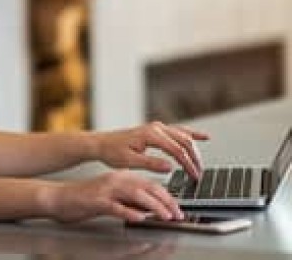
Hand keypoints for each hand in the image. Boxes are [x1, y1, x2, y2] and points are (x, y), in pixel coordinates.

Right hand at [47, 170, 183, 222]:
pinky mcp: (96, 200)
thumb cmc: (85, 199)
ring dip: (153, 206)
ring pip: (135, 194)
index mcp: (120, 177)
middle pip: (146, 187)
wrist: (59, 197)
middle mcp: (115, 180)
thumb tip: (152, 209)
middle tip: (178, 214)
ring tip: (165, 216)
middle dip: (166, 201)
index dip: (167, 197)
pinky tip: (138, 218)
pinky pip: (116, 206)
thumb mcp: (113, 198)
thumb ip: (131, 201)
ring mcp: (105, 189)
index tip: (177, 209)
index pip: (149, 184)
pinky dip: (129, 212)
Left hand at [92, 122, 208, 178]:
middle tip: (198, 174)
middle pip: (183, 141)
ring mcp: (156, 127)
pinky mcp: (155, 130)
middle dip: (193, 158)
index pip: (176, 150)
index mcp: (150, 135)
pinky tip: (203, 137)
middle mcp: (155, 128)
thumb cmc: (112, 152)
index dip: (188, 164)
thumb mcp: (129, 162)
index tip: (194, 176)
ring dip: (193, 150)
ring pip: (183, 136)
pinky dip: (191, 134)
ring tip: (200, 164)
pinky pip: (178, 131)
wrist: (101, 144)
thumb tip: (170, 167)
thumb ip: (150, 164)